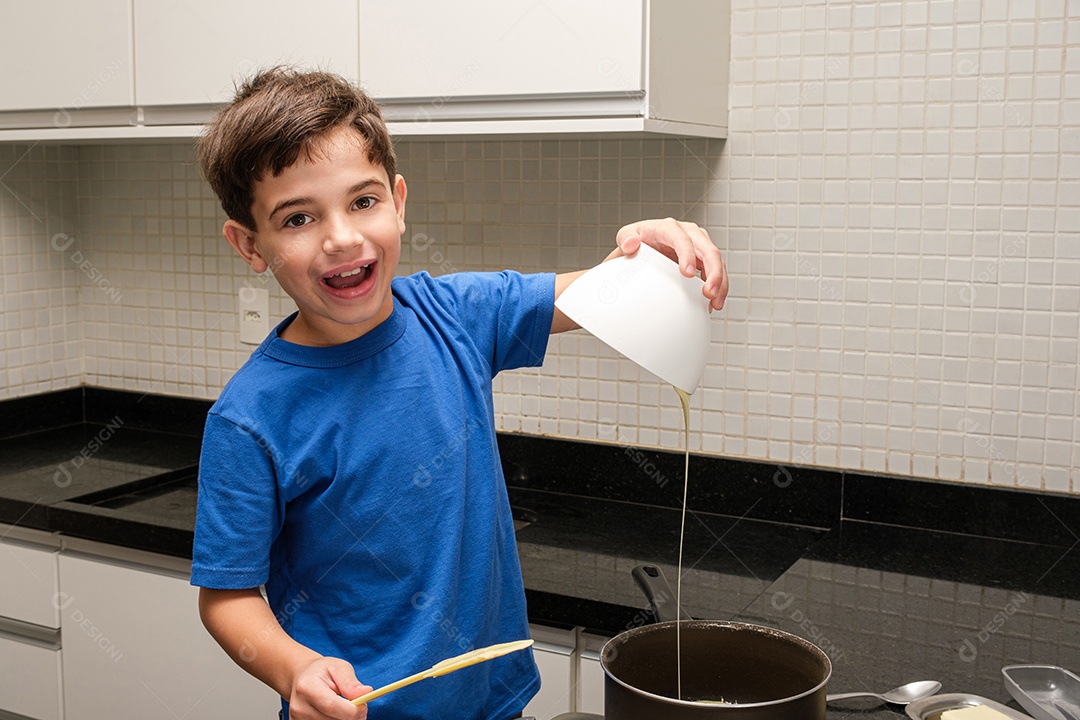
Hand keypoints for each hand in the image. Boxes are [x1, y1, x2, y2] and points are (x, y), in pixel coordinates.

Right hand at [287, 656, 370, 719]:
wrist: (303, 679)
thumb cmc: (322, 672)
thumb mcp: (339, 668)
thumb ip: (351, 682)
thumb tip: (366, 693)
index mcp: (307, 687)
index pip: (331, 706)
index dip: (352, 710)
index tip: (363, 706)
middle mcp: (299, 706)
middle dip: (351, 717)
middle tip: (357, 707)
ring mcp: (298, 719)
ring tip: (344, 707)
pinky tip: (336, 713)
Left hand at [613, 218, 728, 310]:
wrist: (645, 246)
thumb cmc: (637, 239)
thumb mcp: (627, 236)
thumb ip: (626, 238)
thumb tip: (630, 244)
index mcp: (668, 227)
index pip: (681, 238)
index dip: (687, 254)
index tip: (687, 273)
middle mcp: (689, 233)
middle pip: (708, 250)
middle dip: (713, 272)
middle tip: (709, 293)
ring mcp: (699, 244)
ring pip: (717, 262)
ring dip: (720, 283)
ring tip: (715, 303)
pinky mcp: (704, 257)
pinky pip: (717, 271)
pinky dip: (718, 287)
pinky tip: (714, 302)